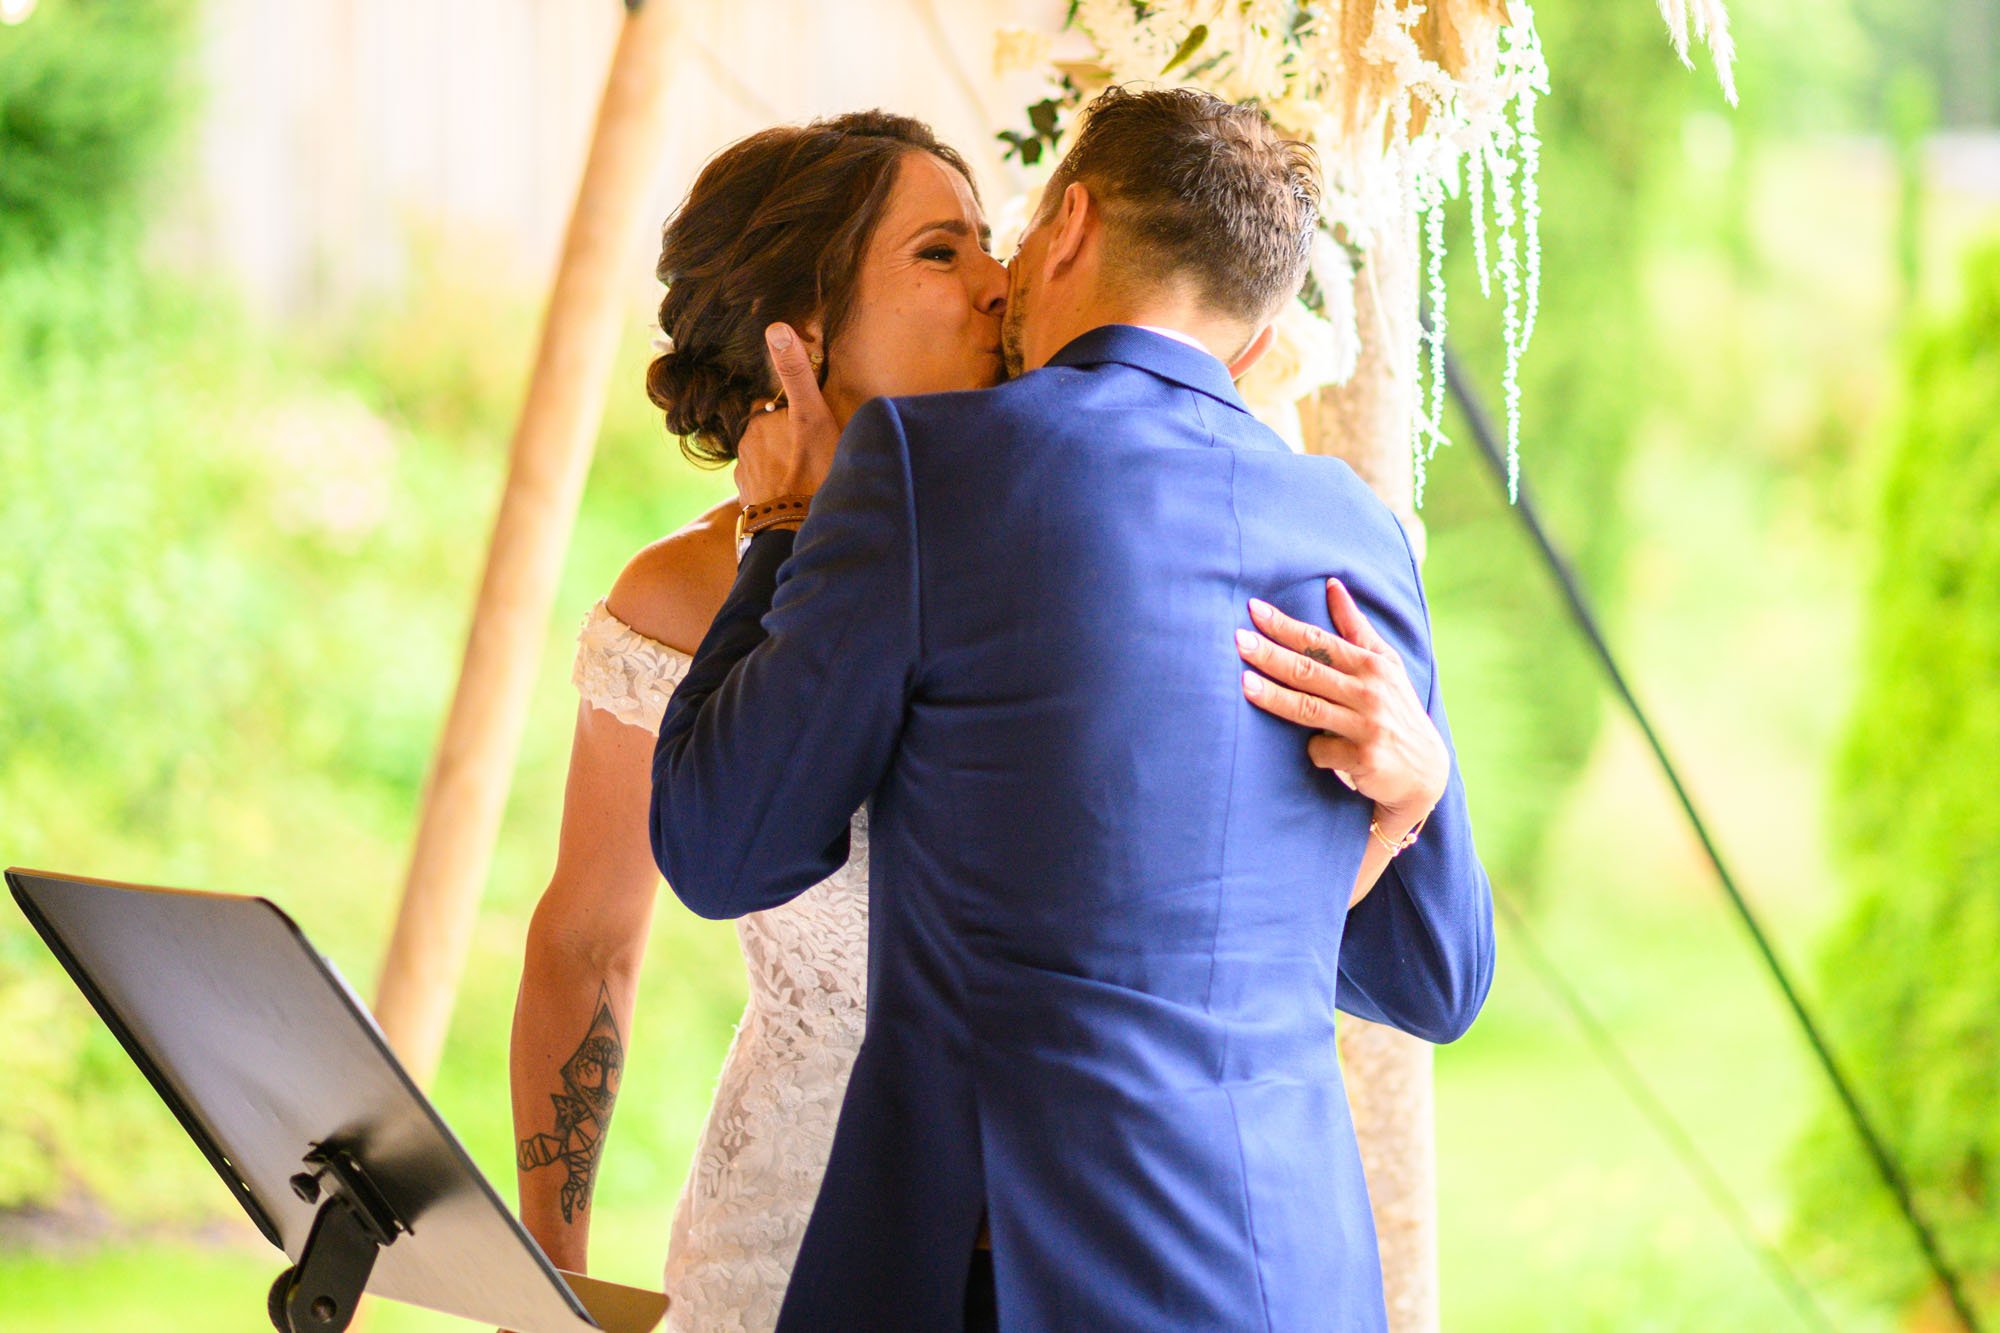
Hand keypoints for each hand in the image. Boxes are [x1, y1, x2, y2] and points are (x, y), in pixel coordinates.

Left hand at [734, 323, 838, 506]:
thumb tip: (776, 327)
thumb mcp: (812, 415)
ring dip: (781, 463)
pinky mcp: (749, 501)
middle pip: (767, 431)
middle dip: (784, 436)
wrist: (795, 529)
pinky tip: (795, 494)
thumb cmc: (811, 471)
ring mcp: (746, 475)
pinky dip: (776, 487)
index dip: (790, 410)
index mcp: (759, 422)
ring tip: (807, 475)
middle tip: (813, 450)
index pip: (772, 405)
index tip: (807, 422)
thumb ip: (795, 372)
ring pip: (765, 459)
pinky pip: (763, 486)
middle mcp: (745, 446)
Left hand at [1236, 578, 1447, 827]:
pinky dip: (1314, 750)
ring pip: (1309, 708)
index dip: (1286, 626)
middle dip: (1272, 654)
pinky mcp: (1364, 758)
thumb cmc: (1396, 708)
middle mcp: (1372, 692)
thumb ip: (1356, 627)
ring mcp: (1368, 725)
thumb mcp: (1386, 665)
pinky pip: (1320, 750)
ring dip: (1274, 696)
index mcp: (1373, 665)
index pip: (1321, 641)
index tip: (1255, 610)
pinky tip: (1322, 751)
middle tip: (1239, 640)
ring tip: (1243, 683)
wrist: (1424, 771)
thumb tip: (1332, 584)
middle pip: (1309, 670)